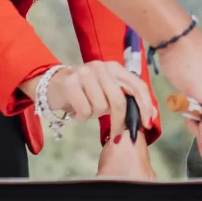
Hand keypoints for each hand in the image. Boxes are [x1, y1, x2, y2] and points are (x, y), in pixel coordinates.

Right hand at [20, 61, 156, 126]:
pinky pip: (85, 110)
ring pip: (100, 107)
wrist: (51, 85)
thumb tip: (150, 116)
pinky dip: (81, 116)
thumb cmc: (84, 91)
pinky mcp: (71, 83)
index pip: (137, 85)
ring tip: (86, 109)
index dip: (145, 105)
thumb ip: (127, 100)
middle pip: (119, 100)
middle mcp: (101, 67)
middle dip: (119, 121)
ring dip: (94, 115)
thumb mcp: (107, 91)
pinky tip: (75, 110)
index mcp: (115, 67)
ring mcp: (85, 73)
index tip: (147, 124)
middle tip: (115, 133)